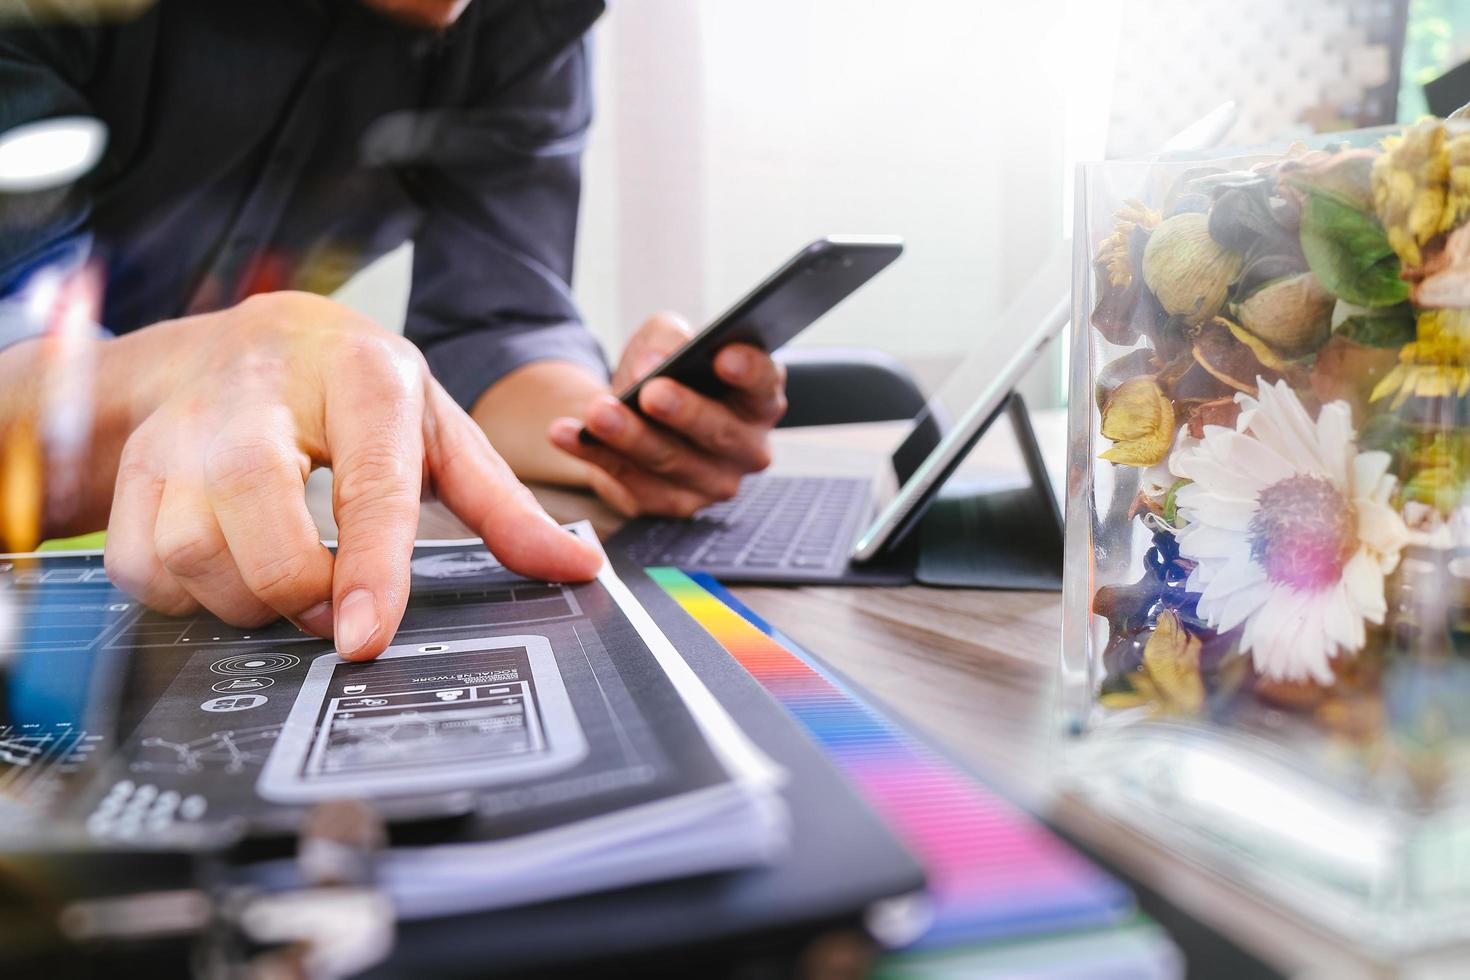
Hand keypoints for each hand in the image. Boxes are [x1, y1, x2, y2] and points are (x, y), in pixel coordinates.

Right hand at [103, 292, 601, 659]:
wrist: (248, 340)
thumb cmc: (353, 393)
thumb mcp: (438, 430)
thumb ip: (502, 505)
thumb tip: (577, 565)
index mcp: (360, 378)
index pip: (369, 483)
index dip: (370, 568)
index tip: (365, 639)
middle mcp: (261, 393)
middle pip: (258, 523)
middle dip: (298, 590)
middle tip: (333, 600)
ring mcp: (184, 426)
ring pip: (189, 552)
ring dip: (244, 599)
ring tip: (285, 578)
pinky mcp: (132, 463)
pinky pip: (140, 565)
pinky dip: (186, 593)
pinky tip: (229, 568)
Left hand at [548, 313, 786, 516]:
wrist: (637, 416)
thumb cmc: (667, 373)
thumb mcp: (667, 341)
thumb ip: (667, 340)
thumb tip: (652, 365)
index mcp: (758, 400)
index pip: (764, 386)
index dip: (749, 372)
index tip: (722, 357)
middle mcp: (747, 448)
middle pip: (720, 432)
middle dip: (684, 412)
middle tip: (652, 393)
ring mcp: (712, 483)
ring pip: (672, 461)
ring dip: (631, 436)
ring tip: (597, 411)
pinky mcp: (671, 504)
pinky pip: (632, 483)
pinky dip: (596, 457)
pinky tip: (567, 434)